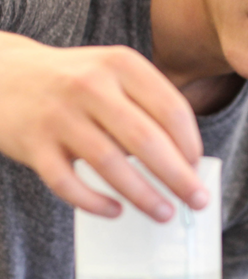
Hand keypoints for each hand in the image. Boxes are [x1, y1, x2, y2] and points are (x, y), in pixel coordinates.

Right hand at [0, 33, 206, 220]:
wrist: (2, 75)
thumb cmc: (74, 81)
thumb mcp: (114, 74)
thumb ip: (148, 106)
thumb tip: (186, 162)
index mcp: (121, 65)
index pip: (171, 109)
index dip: (190, 144)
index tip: (198, 167)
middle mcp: (91, 85)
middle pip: (146, 140)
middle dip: (178, 177)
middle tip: (197, 200)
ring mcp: (59, 114)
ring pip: (110, 164)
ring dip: (143, 195)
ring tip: (164, 213)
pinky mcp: (32, 143)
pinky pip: (67, 182)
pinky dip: (94, 202)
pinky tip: (115, 210)